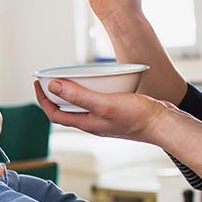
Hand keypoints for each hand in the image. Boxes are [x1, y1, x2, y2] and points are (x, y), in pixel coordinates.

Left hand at [33, 79, 172, 143]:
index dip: (43, 100)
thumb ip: (79, 96)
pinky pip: (96, 102)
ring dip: (71, 93)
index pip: (55, 115)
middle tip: (48, 79)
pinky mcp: (117, 113)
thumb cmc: (137, 117)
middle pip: (66, 111)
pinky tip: (96, 82)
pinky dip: (89, 91)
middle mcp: (94, 123)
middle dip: (54, 96)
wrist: (164, 124)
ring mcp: (105, 119)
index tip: (37, 84)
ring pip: (81, 106)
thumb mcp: (104, 104)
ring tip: (67, 78)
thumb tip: (53, 86)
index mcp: (87, 124)